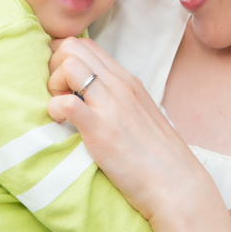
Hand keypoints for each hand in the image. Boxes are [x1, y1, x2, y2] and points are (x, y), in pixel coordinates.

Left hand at [46, 37, 212, 222]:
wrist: (177, 186)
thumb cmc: (156, 157)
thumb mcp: (139, 114)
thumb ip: (116, 98)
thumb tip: (89, 94)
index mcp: (127, 81)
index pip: (87, 45)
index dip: (65, 59)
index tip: (64, 85)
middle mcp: (120, 86)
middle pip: (73, 47)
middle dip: (55, 66)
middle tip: (59, 96)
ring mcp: (111, 106)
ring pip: (69, 65)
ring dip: (54, 85)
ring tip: (60, 110)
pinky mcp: (101, 130)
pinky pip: (66, 103)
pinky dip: (55, 110)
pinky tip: (61, 125)